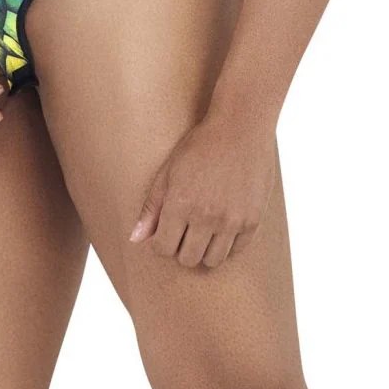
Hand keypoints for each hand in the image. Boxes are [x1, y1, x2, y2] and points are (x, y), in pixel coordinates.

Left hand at [129, 110, 276, 268]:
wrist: (240, 128)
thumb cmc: (200, 146)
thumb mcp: (168, 171)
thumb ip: (151, 208)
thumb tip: (135, 240)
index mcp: (180, 204)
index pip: (163, 249)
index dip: (161, 242)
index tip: (166, 232)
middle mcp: (206, 217)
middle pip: (188, 259)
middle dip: (181, 248)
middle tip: (184, 230)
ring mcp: (231, 221)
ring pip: (212, 261)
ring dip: (204, 250)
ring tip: (203, 230)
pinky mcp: (252, 220)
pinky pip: (236, 251)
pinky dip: (227, 244)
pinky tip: (222, 226)